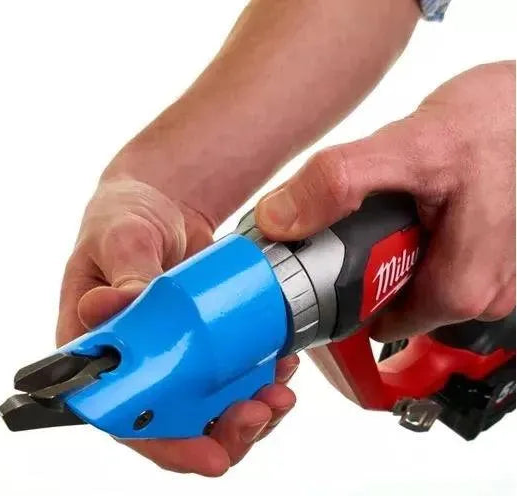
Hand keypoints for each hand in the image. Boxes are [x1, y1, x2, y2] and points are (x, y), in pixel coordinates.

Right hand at [56, 176, 297, 475]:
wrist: (160, 203)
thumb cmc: (121, 221)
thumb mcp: (117, 237)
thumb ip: (123, 271)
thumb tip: (121, 303)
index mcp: (97, 351)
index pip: (122, 416)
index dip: (165, 445)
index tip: (209, 454)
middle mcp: (136, 363)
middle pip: (176, 425)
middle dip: (223, 432)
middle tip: (257, 413)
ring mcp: (174, 356)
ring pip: (212, 409)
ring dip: (250, 412)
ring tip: (278, 393)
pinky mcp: (206, 343)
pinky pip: (234, 375)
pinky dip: (262, 380)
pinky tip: (280, 365)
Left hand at [255, 61, 515, 341]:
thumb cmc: (492, 122)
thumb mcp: (405, 147)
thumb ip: (340, 182)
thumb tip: (279, 219)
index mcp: (463, 290)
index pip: (374, 323)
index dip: (341, 294)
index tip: (324, 262)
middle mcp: (486, 297)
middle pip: (395, 303)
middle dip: (369, 267)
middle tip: (366, 222)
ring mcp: (496, 279)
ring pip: (416, 283)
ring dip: (396, 253)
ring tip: (400, 210)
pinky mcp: (494, 259)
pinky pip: (438, 264)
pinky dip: (419, 241)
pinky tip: (423, 209)